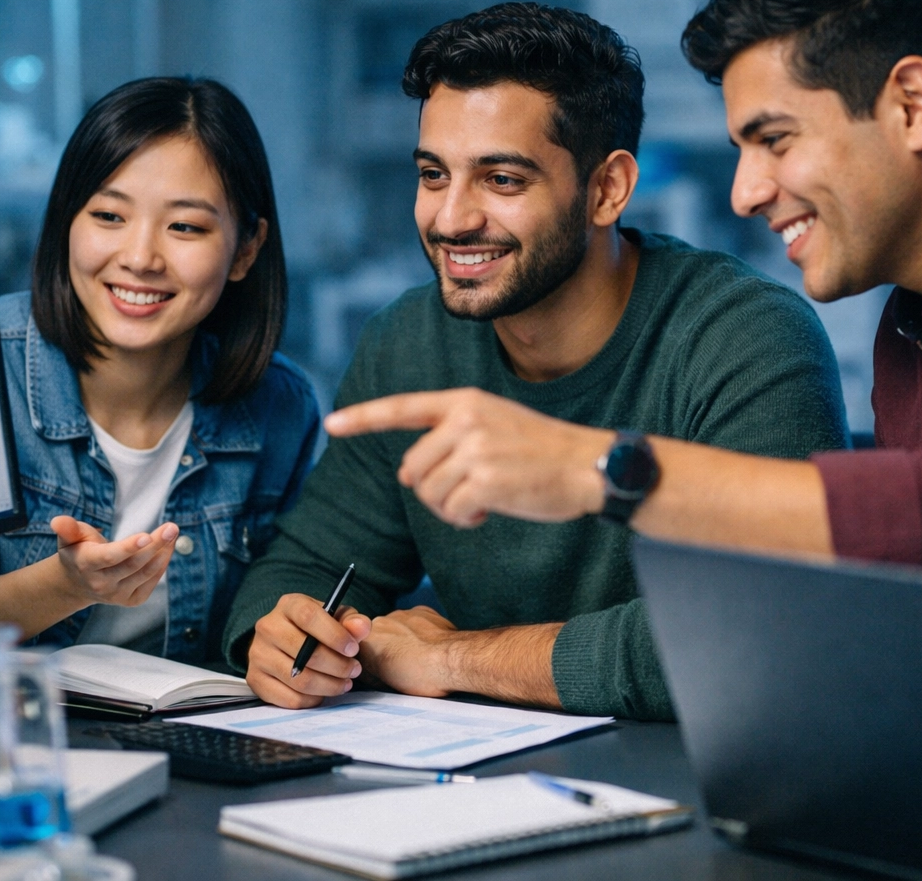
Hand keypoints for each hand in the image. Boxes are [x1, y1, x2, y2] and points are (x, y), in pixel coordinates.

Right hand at [51, 516, 176, 607]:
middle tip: (172, 527)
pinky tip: (167, 548)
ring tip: (173, 533)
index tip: (147, 535)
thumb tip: (57, 521)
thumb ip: (67, 529)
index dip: (128, 547)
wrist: (78, 582)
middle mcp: (101, 583)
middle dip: (155, 545)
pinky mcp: (130, 600)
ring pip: (145, 573)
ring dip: (163, 552)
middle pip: (133, 564)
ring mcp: (116, 595)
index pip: (109, 557)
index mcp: (86, 564)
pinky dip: (162, 564)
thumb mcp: (70, 538)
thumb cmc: (78, 551)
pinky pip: (151, 582)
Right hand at [247, 593, 372, 708]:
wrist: (286, 643)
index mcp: (288, 605)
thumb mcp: (336, 619)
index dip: (335, 635)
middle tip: (354, 670)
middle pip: (305, 652)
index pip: (309, 616)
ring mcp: (258, 654)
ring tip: (344, 683)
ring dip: (329, 685)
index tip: (353, 649)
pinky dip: (312, 700)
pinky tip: (324, 692)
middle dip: (337, 666)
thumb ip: (352, 622)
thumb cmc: (317, 629)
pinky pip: (289, 698)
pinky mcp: (255, 679)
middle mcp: (267, 627)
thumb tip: (362, 628)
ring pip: (299, 679)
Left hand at [324, 388, 613, 527]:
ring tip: (481, 502)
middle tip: (467, 496)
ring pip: (428, 493)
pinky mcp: (486, 479)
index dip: (363, 418)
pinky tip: (489, 512)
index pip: (403, 408)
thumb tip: (406, 474)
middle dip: (431, 490)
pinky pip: (451, 511)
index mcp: (465, 401)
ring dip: (449, 508)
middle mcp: (465, 419)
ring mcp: (475, 448)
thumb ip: (450, 439)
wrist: (589, 465)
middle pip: (413, 468)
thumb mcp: (495, 425)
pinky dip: (465, 520)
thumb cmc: (542, 451)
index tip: (332, 425)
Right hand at [357, 606, 459, 697]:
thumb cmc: (420, 676)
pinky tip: (429, 643)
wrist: (450, 660)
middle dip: (386, 647)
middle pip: (378, 635)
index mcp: (366, 642)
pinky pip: (415, 619)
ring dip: (403, 637)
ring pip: (397, 626)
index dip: (369, 660)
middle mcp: (380, 622)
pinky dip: (419, 629)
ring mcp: (401, 614)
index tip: (380, 670)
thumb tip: (368, 671)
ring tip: (418, 655)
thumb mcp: (385, 683)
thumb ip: (371, 671)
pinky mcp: (421, 610)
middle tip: (401, 664)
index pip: (359, 649)